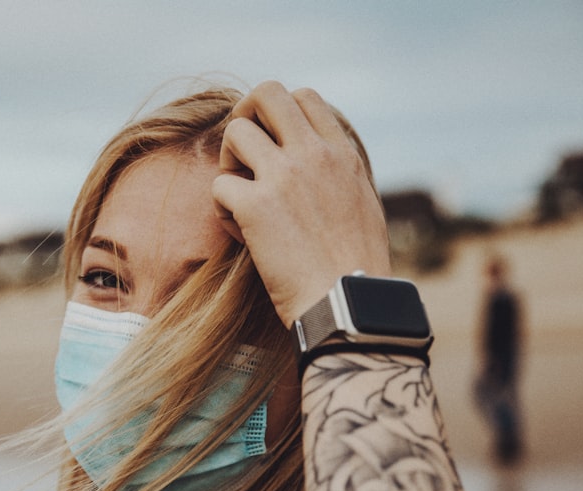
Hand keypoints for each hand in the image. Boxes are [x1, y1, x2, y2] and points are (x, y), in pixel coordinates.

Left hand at [212, 81, 390, 327]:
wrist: (348, 306)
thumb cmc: (356, 272)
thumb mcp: (363, 207)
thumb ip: (340, 177)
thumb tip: (323, 170)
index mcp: (343, 154)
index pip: (304, 98)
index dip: (279, 115)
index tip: (274, 146)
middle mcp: (315, 155)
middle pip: (267, 93)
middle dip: (245, 116)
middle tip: (242, 154)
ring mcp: (285, 176)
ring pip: (235, 131)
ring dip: (228, 161)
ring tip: (239, 197)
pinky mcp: (256, 206)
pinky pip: (219, 185)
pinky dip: (221, 209)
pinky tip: (238, 233)